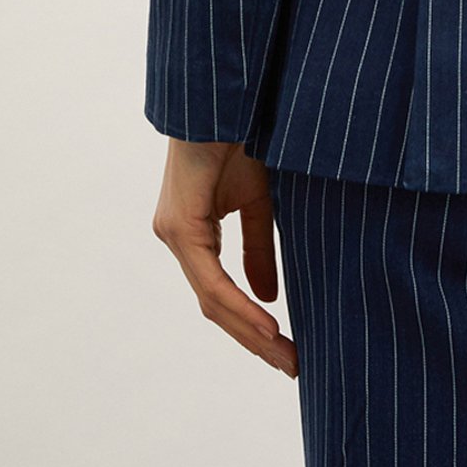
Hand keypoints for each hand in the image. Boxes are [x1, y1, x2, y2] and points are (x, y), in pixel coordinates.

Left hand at [152, 138, 297, 377]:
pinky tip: (268, 325)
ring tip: (286, 356)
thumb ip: (259, 248)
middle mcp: (177, 239)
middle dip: (255, 341)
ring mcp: (174, 234)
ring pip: (211, 301)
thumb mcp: (259, 201)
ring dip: (251, 333)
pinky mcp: (180, 226)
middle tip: (292, 367)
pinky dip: (240, 305)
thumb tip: (269, 297)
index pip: (222, 295)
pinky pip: (210, 279)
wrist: (225, 99)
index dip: (252, 327)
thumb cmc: (241, 138)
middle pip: (215, 308)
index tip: (287, 350)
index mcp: (194, 234)